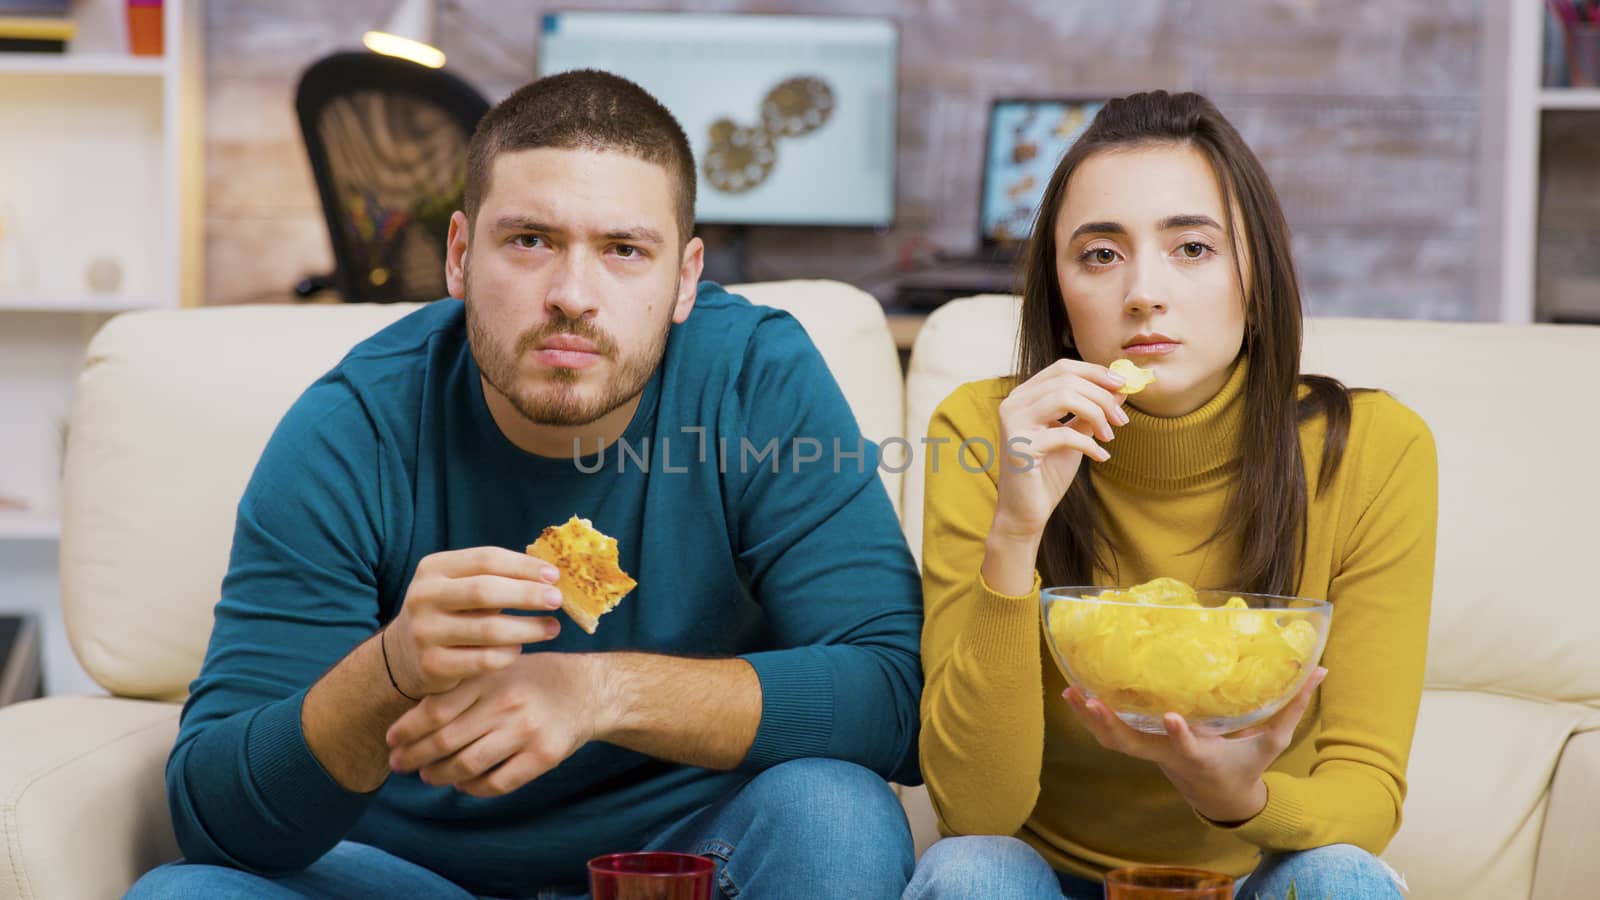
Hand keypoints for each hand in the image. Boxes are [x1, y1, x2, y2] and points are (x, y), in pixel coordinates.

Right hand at [384, 547, 565, 698]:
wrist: (404, 653)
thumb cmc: (451, 611)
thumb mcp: (461, 585)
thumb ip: (496, 577)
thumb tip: (551, 575)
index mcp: (434, 567)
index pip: (486, 559)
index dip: (524, 566)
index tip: (555, 575)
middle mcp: (424, 596)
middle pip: (485, 591)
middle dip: (528, 594)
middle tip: (558, 600)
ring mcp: (425, 632)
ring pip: (488, 629)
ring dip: (528, 628)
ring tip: (552, 628)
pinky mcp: (432, 665)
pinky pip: (483, 660)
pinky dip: (508, 654)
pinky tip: (520, 650)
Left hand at [385, 652, 605, 796]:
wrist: (587, 690)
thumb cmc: (532, 679)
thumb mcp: (497, 668)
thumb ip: (461, 688)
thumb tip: (410, 721)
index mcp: (490, 677)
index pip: (436, 708)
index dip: (407, 729)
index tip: (391, 740)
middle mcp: (507, 702)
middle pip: (446, 740)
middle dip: (415, 757)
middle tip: (399, 765)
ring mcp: (526, 731)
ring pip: (467, 765)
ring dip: (439, 776)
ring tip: (428, 776)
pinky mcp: (543, 756)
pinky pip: (496, 783)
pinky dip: (473, 788)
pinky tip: (463, 784)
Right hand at [991, 359, 1128, 539]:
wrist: (1025, 512)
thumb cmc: (1048, 473)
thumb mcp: (1075, 435)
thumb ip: (1091, 411)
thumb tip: (1121, 388)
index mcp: (1023, 396)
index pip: (1062, 368)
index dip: (1095, 372)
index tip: (1123, 385)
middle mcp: (1013, 403)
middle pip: (1067, 379)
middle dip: (1102, 396)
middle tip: (1122, 419)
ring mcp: (1013, 423)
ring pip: (1065, 397)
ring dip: (1097, 414)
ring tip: (1110, 436)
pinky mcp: (1020, 446)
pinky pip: (1065, 434)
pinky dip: (1090, 444)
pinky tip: (1101, 456)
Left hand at [1063, 667, 1328, 823]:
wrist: (1218, 797)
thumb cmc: (1245, 766)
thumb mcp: (1271, 742)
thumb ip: (1291, 707)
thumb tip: (1321, 670)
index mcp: (1200, 756)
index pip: (1187, 748)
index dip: (1178, 735)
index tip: (1171, 717)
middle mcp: (1168, 755)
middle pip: (1133, 745)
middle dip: (1111, 726)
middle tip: (1092, 701)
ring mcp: (1150, 751)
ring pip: (1113, 740)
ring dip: (1090, 719)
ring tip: (1071, 690)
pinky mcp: (1140, 744)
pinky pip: (1109, 733)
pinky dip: (1089, 715)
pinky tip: (1071, 690)